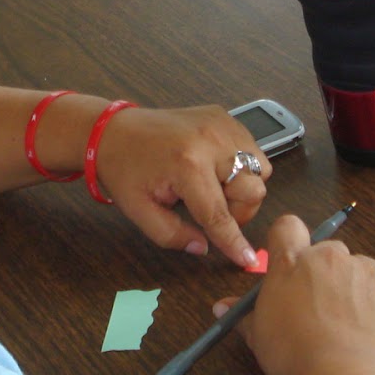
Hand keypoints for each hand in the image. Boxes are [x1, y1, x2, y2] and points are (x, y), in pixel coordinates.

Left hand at [93, 105, 267, 267]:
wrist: (114, 130)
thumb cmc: (124, 169)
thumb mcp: (140, 211)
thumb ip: (172, 235)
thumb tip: (203, 247)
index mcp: (187, 165)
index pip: (220, 214)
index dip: (234, 241)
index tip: (246, 258)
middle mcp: (211, 141)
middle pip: (253, 190)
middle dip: (239, 210)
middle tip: (211, 211)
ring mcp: (221, 124)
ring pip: (261, 168)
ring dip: (243, 186)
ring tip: (213, 186)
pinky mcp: (224, 116)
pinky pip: (252, 148)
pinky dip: (241, 165)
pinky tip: (214, 168)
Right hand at [217, 214, 374, 374]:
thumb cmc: (294, 356)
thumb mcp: (259, 337)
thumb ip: (243, 315)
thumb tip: (219, 306)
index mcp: (291, 262)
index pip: (287, 226)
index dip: (289, 241)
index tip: (292, 265)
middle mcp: (329, 256)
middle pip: (327, 250)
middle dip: (325, 273)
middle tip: (321, 308)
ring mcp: (365, 269)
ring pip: (359, 267)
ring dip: (355, 286)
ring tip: (351, 324)